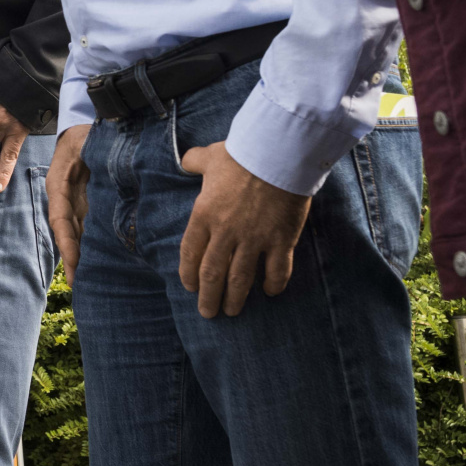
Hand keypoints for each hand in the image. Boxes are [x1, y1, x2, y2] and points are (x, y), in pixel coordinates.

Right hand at [52, 124, 91, 283]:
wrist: (83, 130)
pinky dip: (89, 245)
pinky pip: (86, 227)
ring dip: (80, 256)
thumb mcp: (86, 141)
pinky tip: (98, 261)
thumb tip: (108, 172)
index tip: (74, 263)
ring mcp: (74, 203)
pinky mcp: (85, 205)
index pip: (60, 219)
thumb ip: (91, 156)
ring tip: (86, 281)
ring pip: (75, 234)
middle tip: (77, 284)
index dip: (67, 242)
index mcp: (59, 185)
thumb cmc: (86, 134)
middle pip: (66, 232)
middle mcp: (64, 198)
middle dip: (71, 258)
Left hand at [177, 142, 309, 317]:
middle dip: (208, 297)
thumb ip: (195, 162)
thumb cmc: (242, 153)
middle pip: (212, 274)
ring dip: (235, 298)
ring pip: (240, 278)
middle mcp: (226, 232)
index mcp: (204, 215)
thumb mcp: (210, 155)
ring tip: (232, 311)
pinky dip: (273, 285)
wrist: (277, 153)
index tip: (190, 287)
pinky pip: (276, 271)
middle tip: (208, 313)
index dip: (189, 273)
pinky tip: (270, 293)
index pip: (190, 253)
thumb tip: (186, 160)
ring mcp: (254, 239)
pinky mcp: (280, 240)